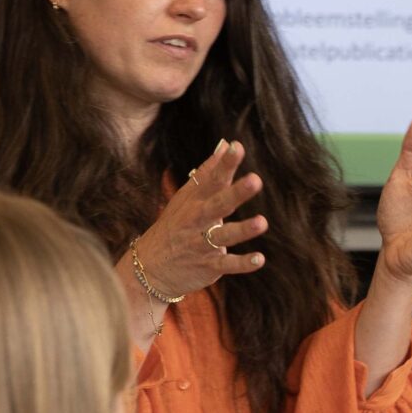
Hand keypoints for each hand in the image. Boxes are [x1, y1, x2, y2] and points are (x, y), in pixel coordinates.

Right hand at [138, 139, 267, 296]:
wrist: (148, 268)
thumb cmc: (175, 226)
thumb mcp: (186, 197)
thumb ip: (208, 172)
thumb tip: (226, 144)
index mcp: (195, 200)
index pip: (211, 179)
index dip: (225, 164)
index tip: (237, 147)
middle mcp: (198, 220)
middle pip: (218, 204)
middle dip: (236, 193)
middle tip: (256, 181)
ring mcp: (202, 243)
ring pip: (224, 235)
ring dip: (243, 230)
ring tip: (262, 223)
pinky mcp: (208, 266)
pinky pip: (227, 265)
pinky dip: (243, 263)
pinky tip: (259, 259)